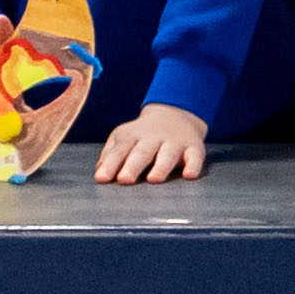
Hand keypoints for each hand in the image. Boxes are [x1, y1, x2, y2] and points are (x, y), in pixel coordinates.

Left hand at [94, 101, 209, 183]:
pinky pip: (195, 157)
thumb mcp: (124, 138)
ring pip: (167, 155)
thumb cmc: (143, 135)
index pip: (120, 151)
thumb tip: (100, 172)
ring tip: (154, 179)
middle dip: (133, 166)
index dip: (110, 164)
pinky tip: (189, 175)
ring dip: (161, 167)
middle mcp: (153, 138)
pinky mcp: (193, 148)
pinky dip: (193, 165)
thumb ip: (110, 155)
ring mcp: (174, 142)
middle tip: (125, 179)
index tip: (102, 178)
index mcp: (132, 136)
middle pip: (142, 153)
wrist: (175, 114)